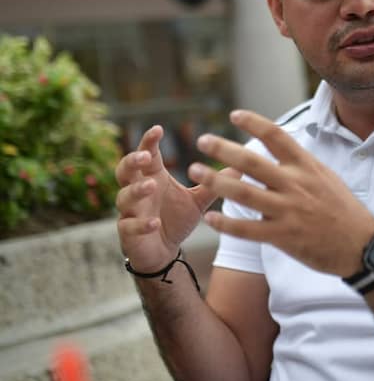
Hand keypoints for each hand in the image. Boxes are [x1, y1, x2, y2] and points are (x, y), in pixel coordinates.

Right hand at [115, 125, 235, 271]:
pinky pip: (129, 226)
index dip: (149, 141)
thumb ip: (213, 184)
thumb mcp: (198, 200)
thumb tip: (241, 166)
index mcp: (153, 177)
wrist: (164, 251)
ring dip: (136, 190)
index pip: (147, 154)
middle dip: (132, 161)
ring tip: (150, 186)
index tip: (158, 129)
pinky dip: (141, 224)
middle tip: (145, 156)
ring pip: (124, 197)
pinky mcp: (128, 233)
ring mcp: (130, 212)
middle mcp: (138, 191)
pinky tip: (154, 222)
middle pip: (124, 170)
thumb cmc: (176, 219)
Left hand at [188, 110, 373, 277]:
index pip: (277, 136)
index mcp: (307, 166)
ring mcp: (288, 210)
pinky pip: (247, 229)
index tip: (234, 115)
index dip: (254, 122)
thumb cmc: (344, 210)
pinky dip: (226, 223)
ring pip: (243, 192)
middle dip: (222, 149)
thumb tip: (280, 147)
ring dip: (214, 181)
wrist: (362, 245)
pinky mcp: (283, 236)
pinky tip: (210, 217)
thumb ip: (301, 165)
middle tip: (202, 140)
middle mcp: (295, 184)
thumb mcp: (327, 178)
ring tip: (195, 171)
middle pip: (251, 161)